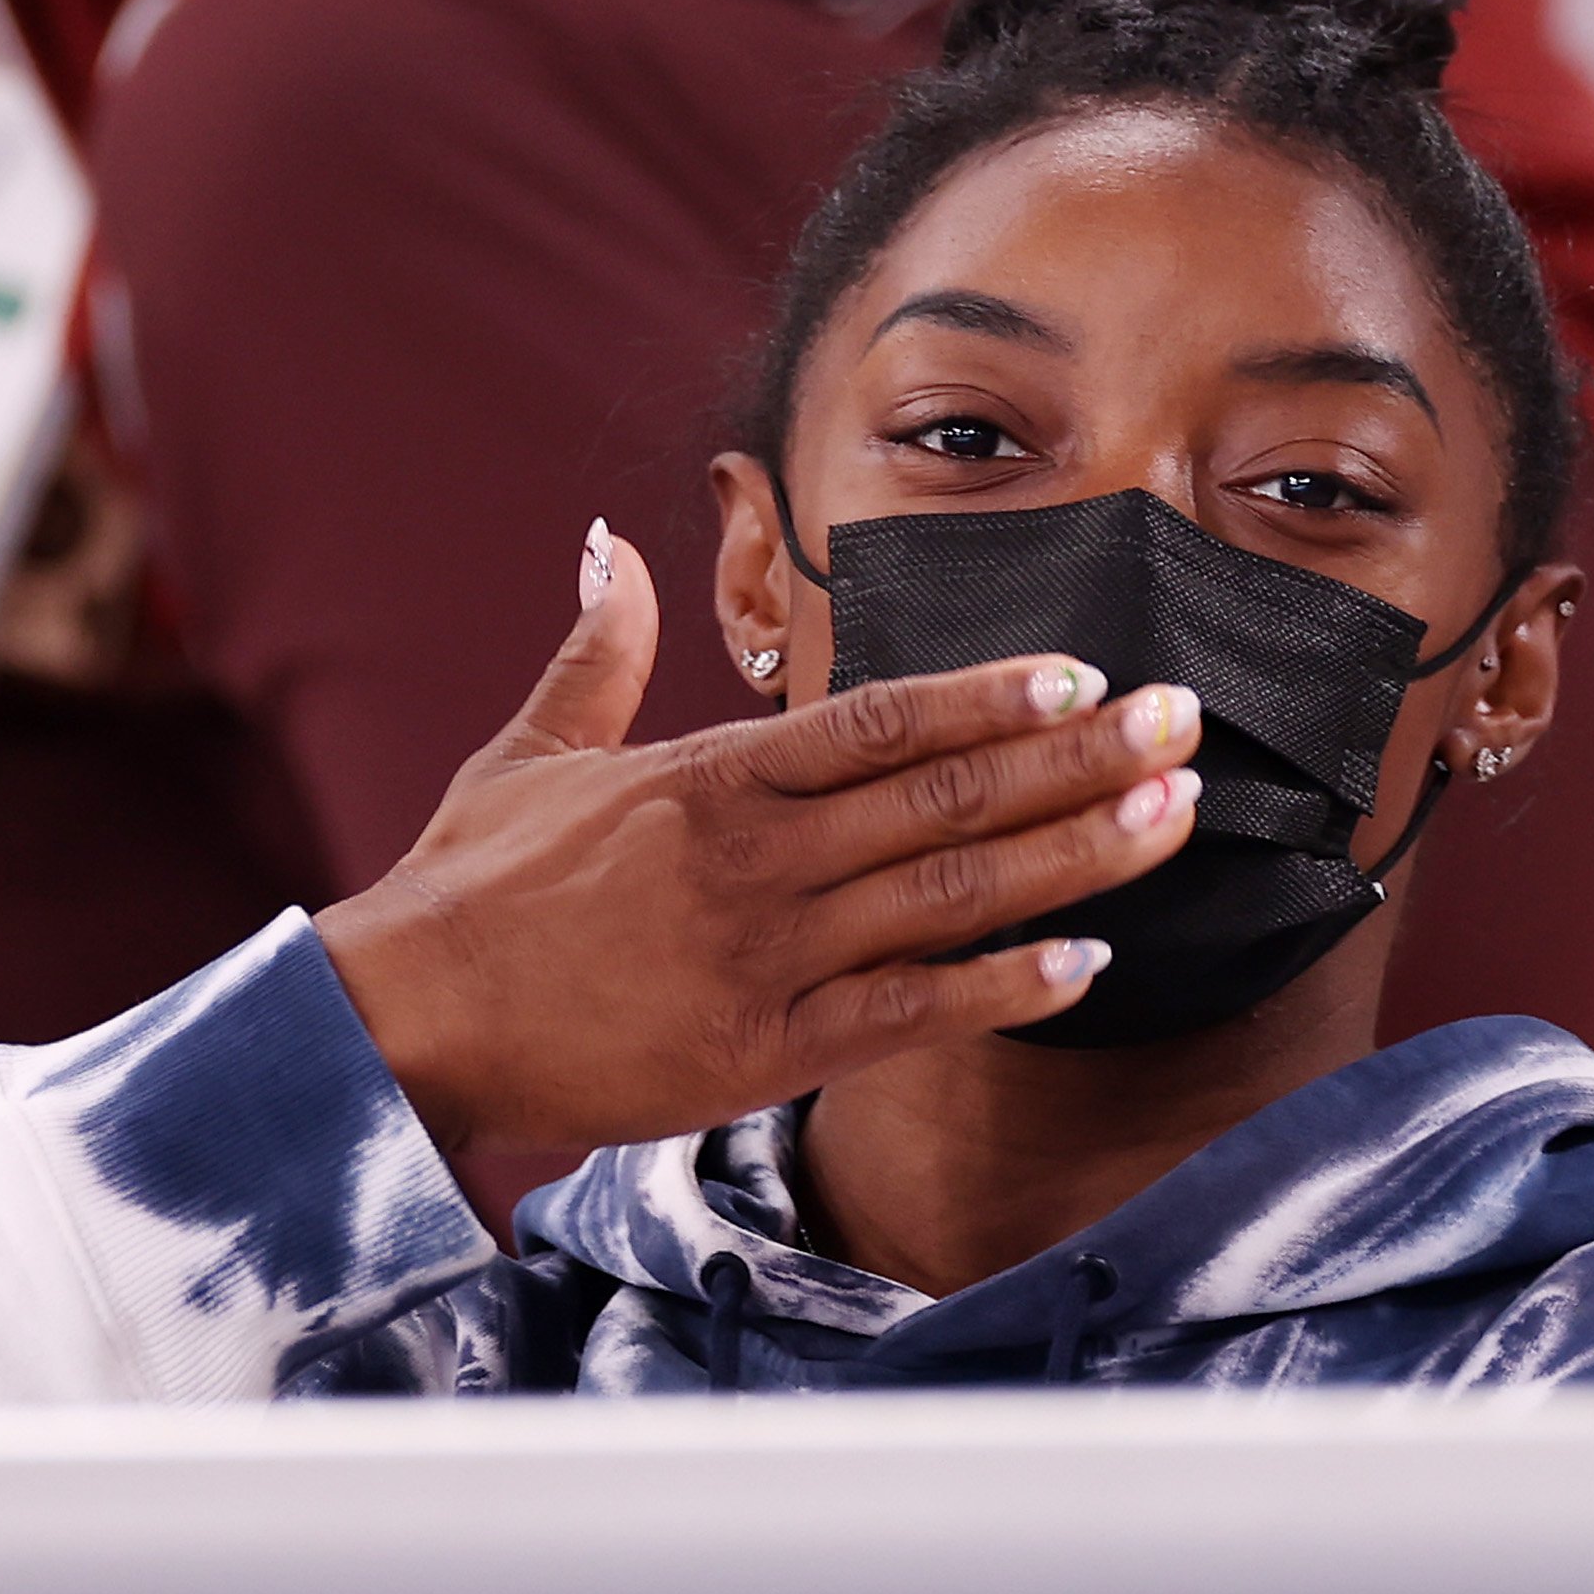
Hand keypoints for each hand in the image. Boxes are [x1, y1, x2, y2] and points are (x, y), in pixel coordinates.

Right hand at [314, 520, 1201, 1169]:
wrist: (408, 1023)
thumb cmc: (471, 886)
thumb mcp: (532, 752)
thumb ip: (597, 650)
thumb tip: (608, 543)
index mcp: (711, 779)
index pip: (878, 720)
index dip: (991, 696)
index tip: (1086, 676)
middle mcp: (756, 859)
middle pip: (946, 797)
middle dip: (1078, 760)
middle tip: (1186, 725)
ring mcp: (768, 957)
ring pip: (951, 896)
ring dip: (1074, 856)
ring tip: (1173, 820)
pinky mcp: (765, 1050)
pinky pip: (909, 1013)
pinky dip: (1002, 987)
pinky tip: (1089, 964)